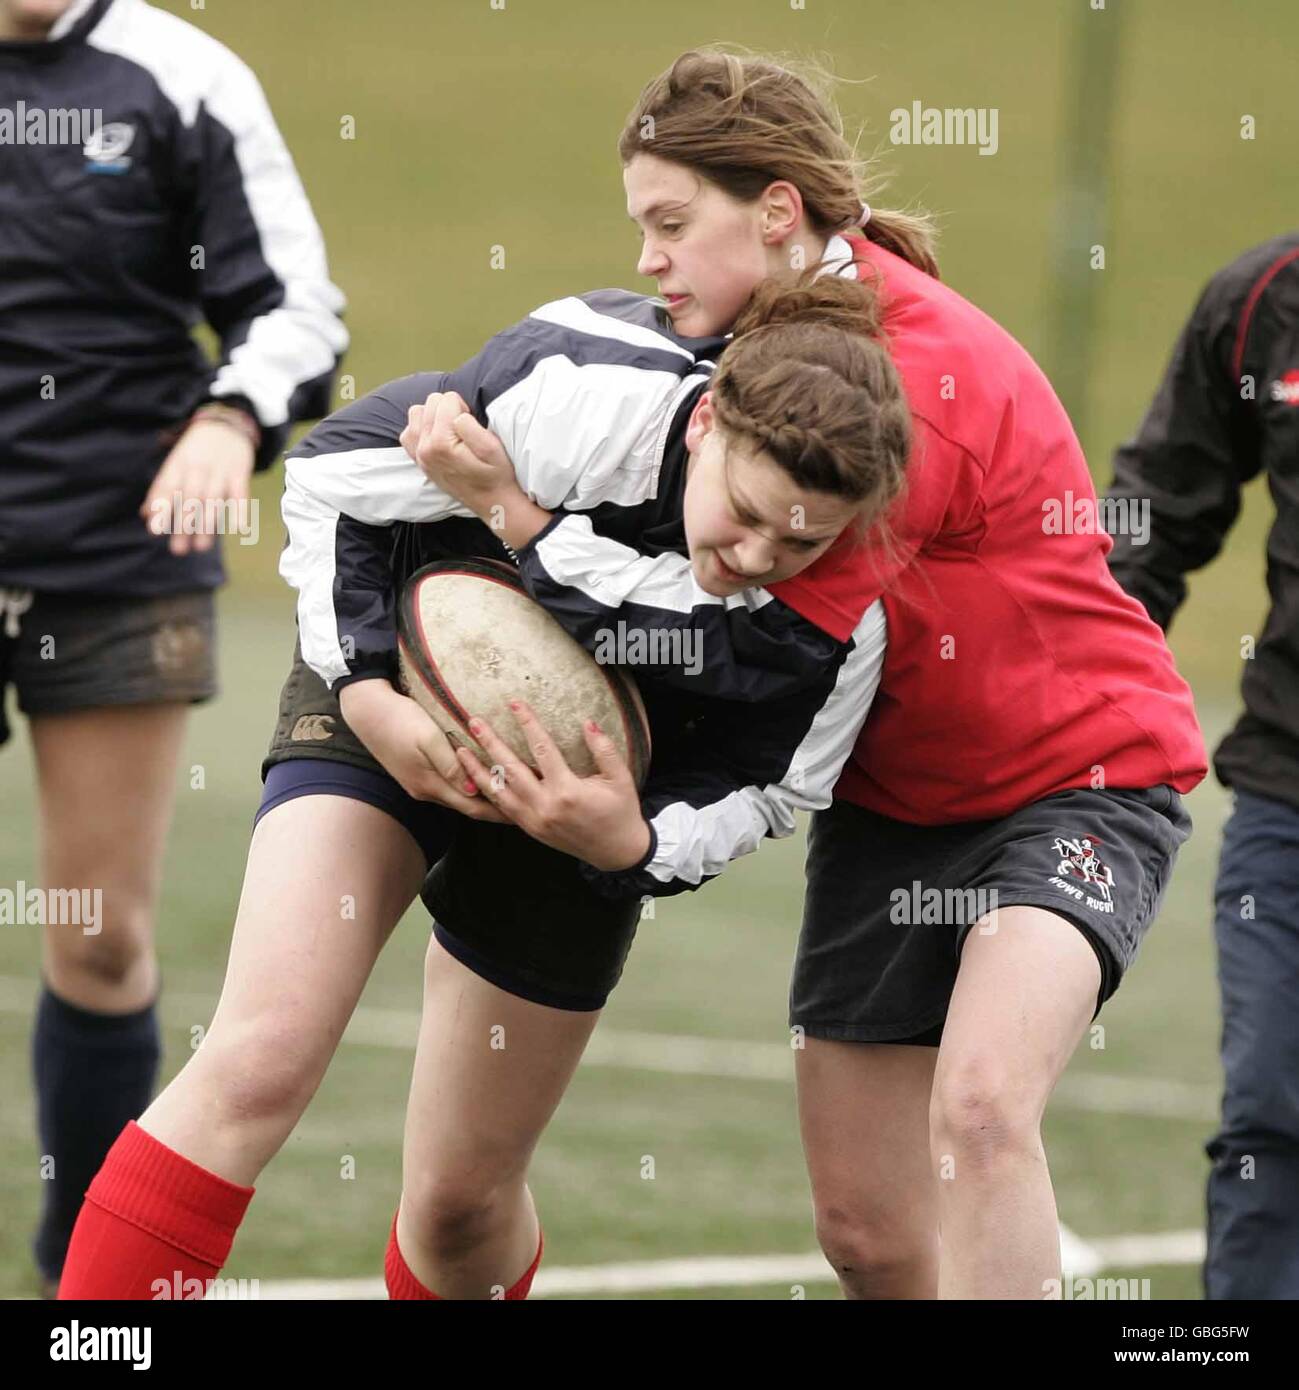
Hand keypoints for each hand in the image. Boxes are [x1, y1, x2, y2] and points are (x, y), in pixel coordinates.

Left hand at [140, 417, 254, 555]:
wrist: (227, 424)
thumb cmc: (196, 451)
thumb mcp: (176, 463)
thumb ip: (162, 489)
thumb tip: (146, 515)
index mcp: (178, 463)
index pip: (167, 486)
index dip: (162, 508)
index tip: (156, 530)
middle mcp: (198, 467)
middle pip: (190, 498)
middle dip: (184, 525)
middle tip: (179, 550)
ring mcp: (220, 470)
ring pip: (213, 499)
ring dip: (207, 525)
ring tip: (201, 547)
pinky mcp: (240, 473)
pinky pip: (241, 494)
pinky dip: (240, 511)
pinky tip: (239, 530)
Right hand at [338, 679, 508, 821]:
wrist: (366, 709)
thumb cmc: (400, 718)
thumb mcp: (428, 738)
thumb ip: (451, 765)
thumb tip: (473, 789)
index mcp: (430, 784)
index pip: (472, 807)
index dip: (498, 813)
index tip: (522, 814)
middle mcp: (424, 790)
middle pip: (467, 806)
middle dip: (494, 809)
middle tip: (523, 809)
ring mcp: (418, 783)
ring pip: (457, 797)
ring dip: (481, 798)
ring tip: (507, 794)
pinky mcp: (414, 773)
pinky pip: (447, 786)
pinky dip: (467, 786)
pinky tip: (478, 779)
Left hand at [399, 390, 552, 547]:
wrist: (493, 502)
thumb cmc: (496, 474)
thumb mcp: (492, 448)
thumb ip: (470, 425)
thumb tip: (456, 415)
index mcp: (441, 443)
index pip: (448, 399)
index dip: (464, 407)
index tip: (473, 425)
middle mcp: (424, 448)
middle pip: (431, 402)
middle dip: (450, 410)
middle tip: (464, 429)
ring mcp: (419, 455)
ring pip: (417, 413)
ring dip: (435, 416)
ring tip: (451, 430)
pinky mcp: (418, 460)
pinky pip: (409, 431)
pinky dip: (422, 428)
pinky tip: (438, 436)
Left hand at [456, 698, 651, 871]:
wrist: (616, 852)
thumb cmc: (621, 811)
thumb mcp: (621, 778)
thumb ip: (604, 749)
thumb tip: (587, 722)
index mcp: (568, 791)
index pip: (542, 749)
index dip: (527, 723)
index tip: (515, 703)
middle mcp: (545, 806)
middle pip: (510, 769)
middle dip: (490, 743)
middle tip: (474, 721)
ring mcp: (534, 820)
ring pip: (498, 792)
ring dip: (478, 770)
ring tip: (460, 750)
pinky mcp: (530, 829)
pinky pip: (502, 809)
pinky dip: (487, 793)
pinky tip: (474, 778)